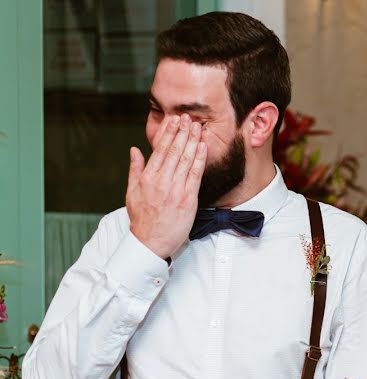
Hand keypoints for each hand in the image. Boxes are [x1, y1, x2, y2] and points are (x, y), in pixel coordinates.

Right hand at [127, 114, 206, 258]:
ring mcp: (176, 190)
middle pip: (174, 151)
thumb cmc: (142, 219)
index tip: (174, 119)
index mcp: (147, 178)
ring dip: (193, 141)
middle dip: (182, 132)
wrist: (151, 242)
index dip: (168, 132)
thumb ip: (134, 169)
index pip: (159, 149)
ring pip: (186, 160)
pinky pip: (196, 175)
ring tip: (198, 127)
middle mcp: (161, 181)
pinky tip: (203, 147)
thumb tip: (135, 149)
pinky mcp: (188, 199)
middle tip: (189, 117)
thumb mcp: (131, 192)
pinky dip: (200, 159)